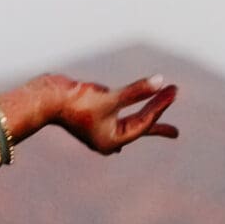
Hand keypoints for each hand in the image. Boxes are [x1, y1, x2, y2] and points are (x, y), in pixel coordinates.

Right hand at [32, 72, 179, 153]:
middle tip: (177, 134)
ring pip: (130, 123)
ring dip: (145, 118)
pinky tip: (129, 124)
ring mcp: (101, 130)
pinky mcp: (94, 118)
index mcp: (112, 141)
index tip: (173, 90)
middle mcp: (108, 139)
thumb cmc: (76, 102)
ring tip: (160, 127)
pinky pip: (118, 118)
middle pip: (140, 129)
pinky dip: (128, 117)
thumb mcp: (110, 97)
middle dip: (158, 124)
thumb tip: (161, 82)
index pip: (144, 122)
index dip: (160, 105)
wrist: (47, 99)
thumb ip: (136, 91)